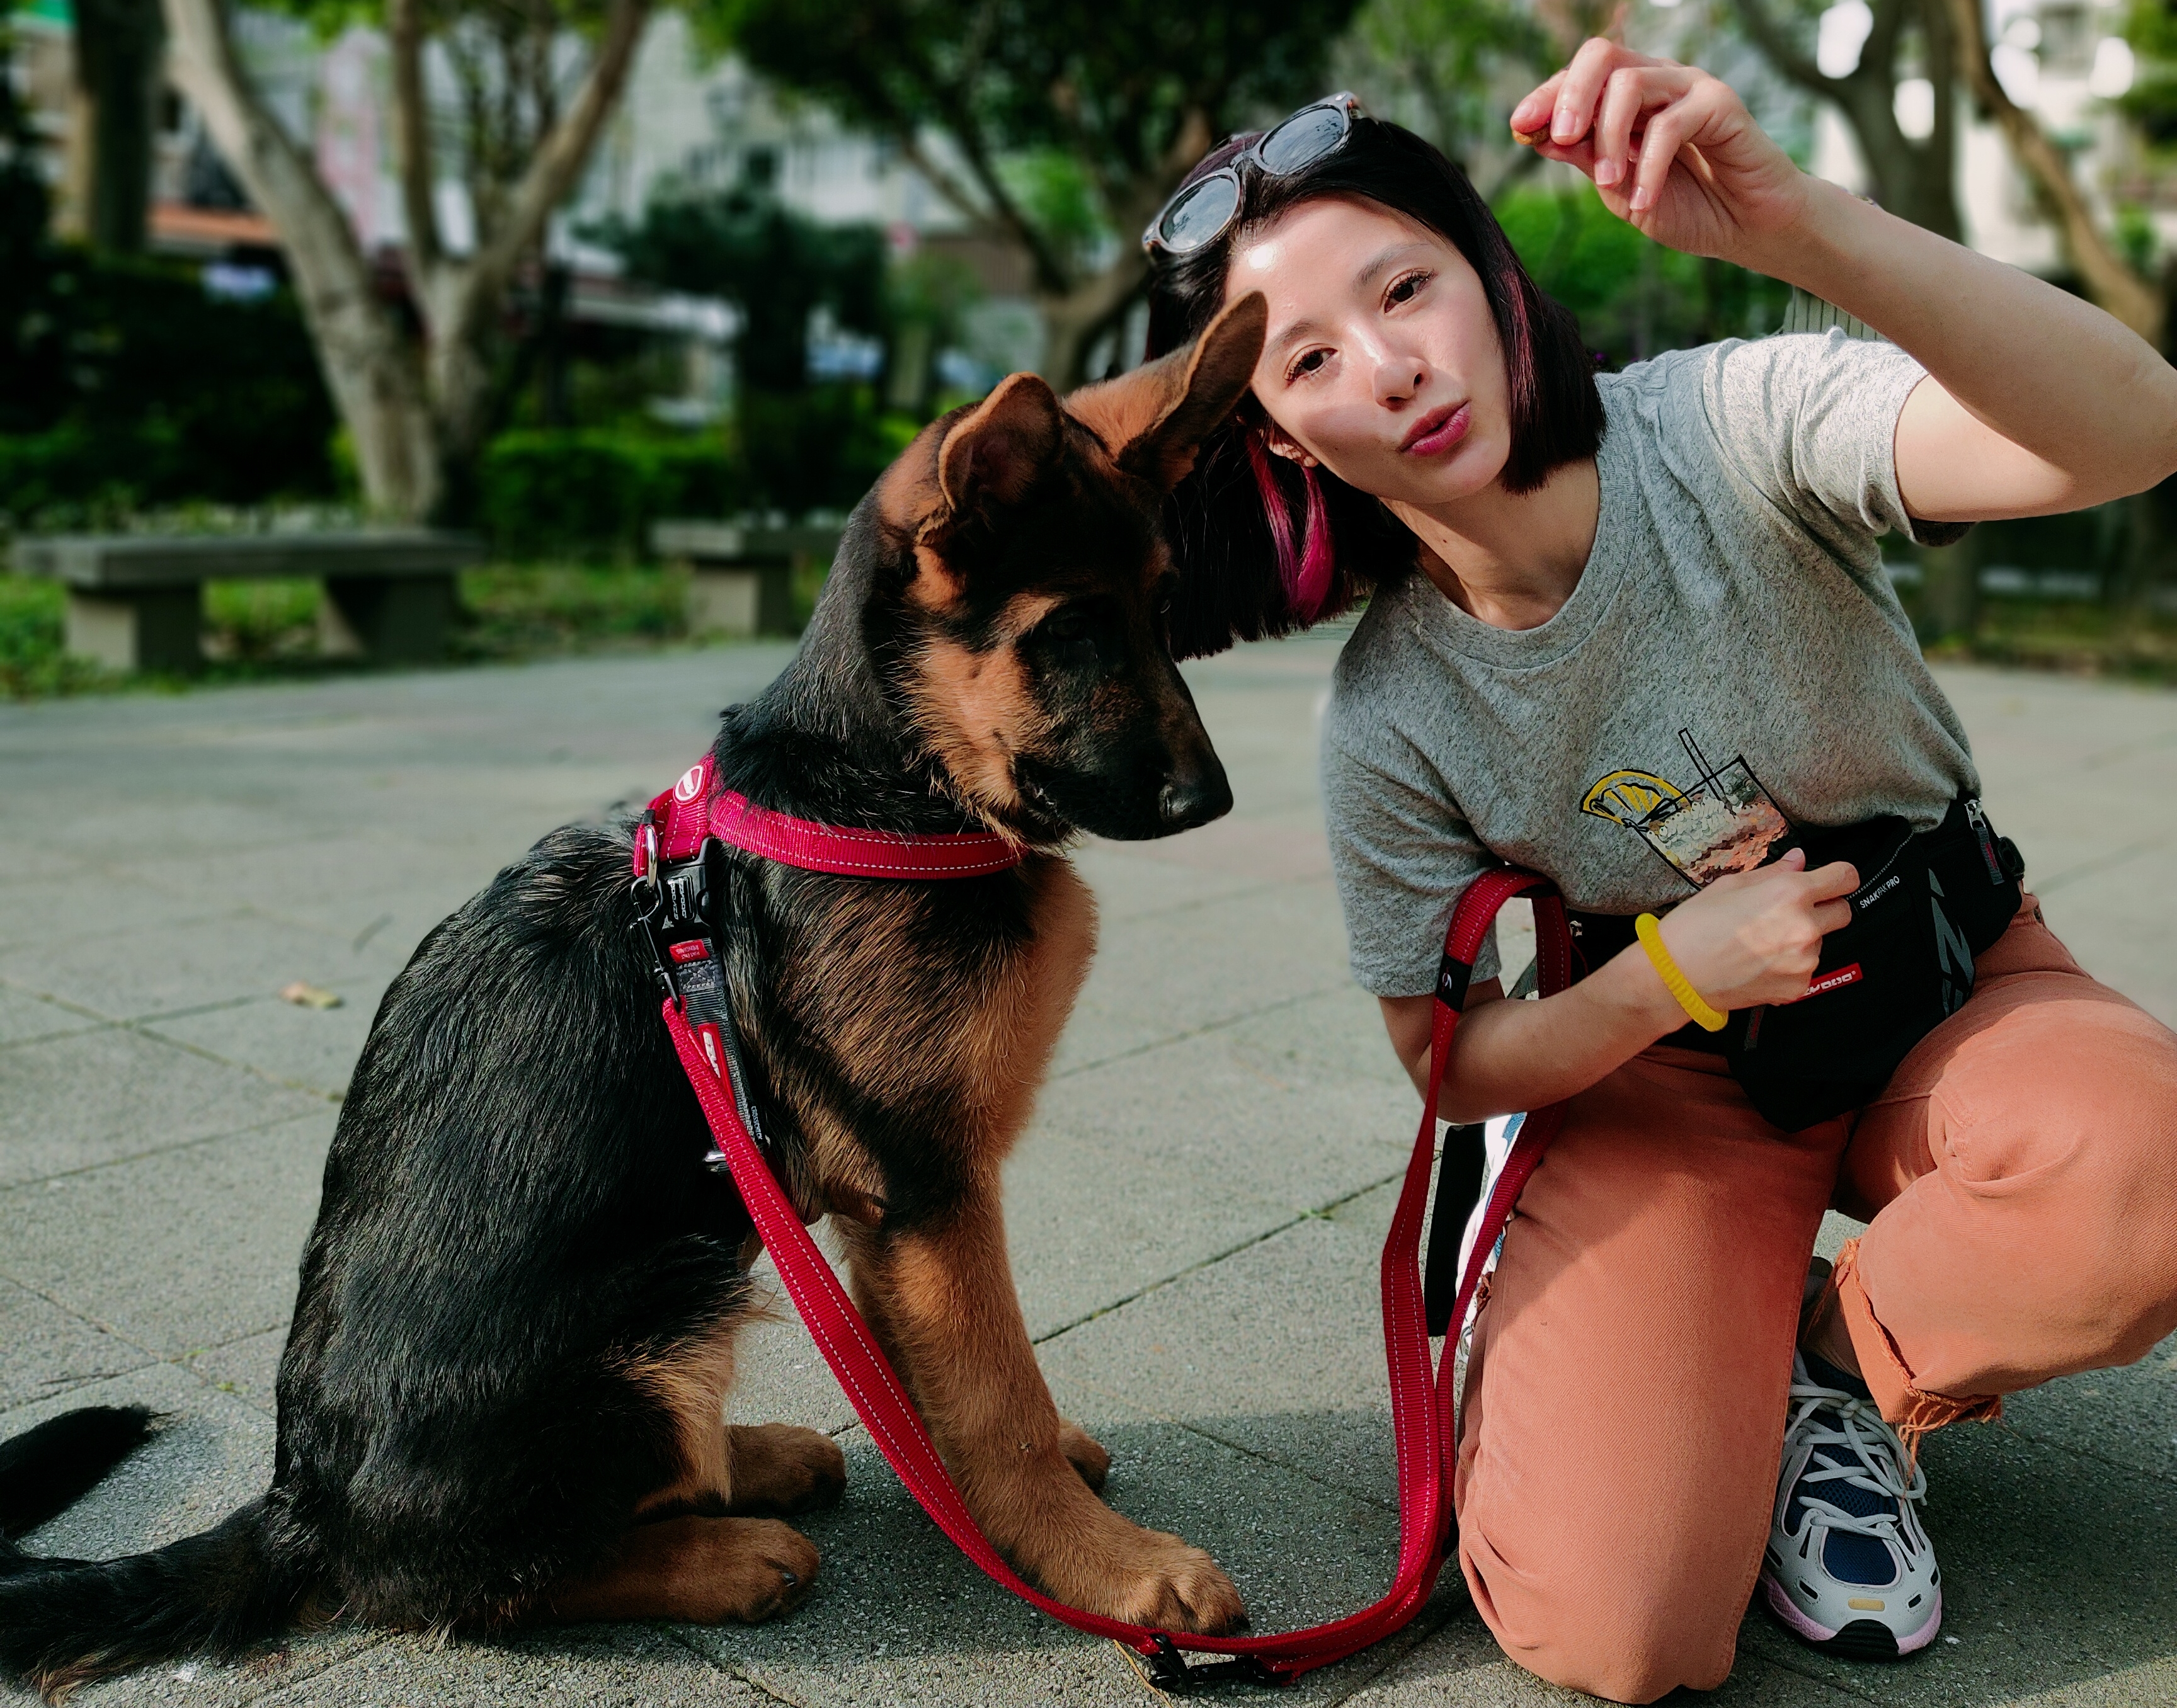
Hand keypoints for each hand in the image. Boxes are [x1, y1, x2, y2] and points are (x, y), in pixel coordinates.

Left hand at [1508, 40, 1807, 264]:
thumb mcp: (1619, 191)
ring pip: (1630, 83)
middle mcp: (1656, 82)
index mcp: (1627, 99)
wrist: (1745, 228)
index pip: (1579, 77)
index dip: (1546, 96)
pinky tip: (1643, 200)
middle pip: (1602, 56)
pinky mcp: (1720, 104)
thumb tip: (1537, 135)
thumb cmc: (1685, 207)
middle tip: (1560, 138)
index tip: (1520, 125)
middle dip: (1571, 95)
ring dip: (1609, 138)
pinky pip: (1670, 124)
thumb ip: (1587, 160)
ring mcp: (1688, 87)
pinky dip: (1648, 167)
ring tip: (1612, 185)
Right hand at [1647, 848, 1858, 1016]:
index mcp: (1789, 893)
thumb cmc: (1694, 927)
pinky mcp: (1797, 987)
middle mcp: (1804, 926)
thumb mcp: (1729, 886)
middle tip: (1790, 912)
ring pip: (1822, 941)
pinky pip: (1807, 968)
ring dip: (1803, 938)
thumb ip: (1773, 873)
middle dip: (1823, 907)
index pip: (1845, 878)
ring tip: (1764, 941)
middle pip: (1843, 911)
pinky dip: (1791, 965)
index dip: (1838, 876)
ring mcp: (1804, 960)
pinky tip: (1761, 962)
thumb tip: (1799, 862)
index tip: (1831, 879)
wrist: (1676, 975)